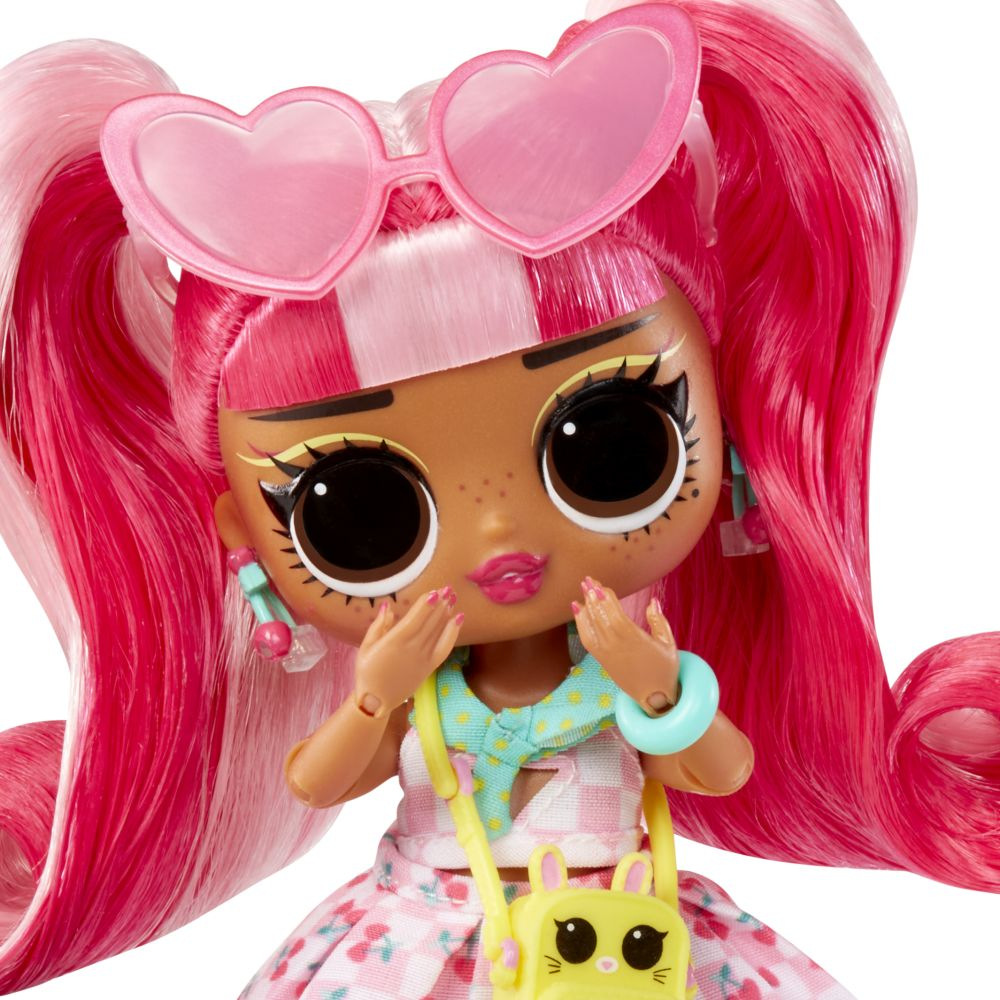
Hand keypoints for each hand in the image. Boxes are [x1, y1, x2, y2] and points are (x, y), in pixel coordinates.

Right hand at [354, 586, 463, 718]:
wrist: (376, 701)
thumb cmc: (367, 672)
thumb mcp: (365, 647)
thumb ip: (378, 626)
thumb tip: (388, 607)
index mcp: (394, 643)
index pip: (414, 619)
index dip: (425, 605)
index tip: (435, 592)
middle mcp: (411, 649)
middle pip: (429, 622)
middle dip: (440, 604)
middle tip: (448, 588)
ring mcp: (423, 659)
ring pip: (438, 632)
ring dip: (447, 613)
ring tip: (453, 597)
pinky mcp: (430, 667)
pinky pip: (445, 647)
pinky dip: (453, 633)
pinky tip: (458, 619)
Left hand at [571, 576, 679, 714]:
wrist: (654, 697)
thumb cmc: (665, 668)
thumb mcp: (669, 644)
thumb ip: (659, 621)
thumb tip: (652, 602)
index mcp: (635, 640)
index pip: (615, 615)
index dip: (607, 599)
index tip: (601, 585)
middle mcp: (617, 646)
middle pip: (601, 617)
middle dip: (594, 597)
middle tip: (587, 580)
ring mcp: (607, 653)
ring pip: (592, 626)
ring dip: (586, 606)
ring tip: (583, 588)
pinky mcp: (602, 659)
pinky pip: (587, 638)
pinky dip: (581, 622)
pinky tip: (578, 608)